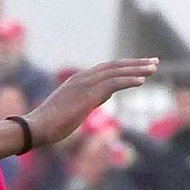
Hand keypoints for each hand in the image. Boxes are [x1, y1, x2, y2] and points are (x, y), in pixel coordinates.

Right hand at [24, 59, 158, 146]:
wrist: (35, 128)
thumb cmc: (50, 125)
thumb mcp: (73, 109)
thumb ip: (89, 99)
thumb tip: (102, 97)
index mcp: (78, 80)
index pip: (106, 69)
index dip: (124, 67)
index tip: (140, 67)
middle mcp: (82, 78)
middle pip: (114, 66)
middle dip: (135, 63)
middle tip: (154, 62)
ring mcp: (85, 84)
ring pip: (116, 72)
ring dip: (137, 69)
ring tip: (154, 68)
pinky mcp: (88, 95)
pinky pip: (113, 84)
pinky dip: (129, 80)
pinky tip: (142, 81)